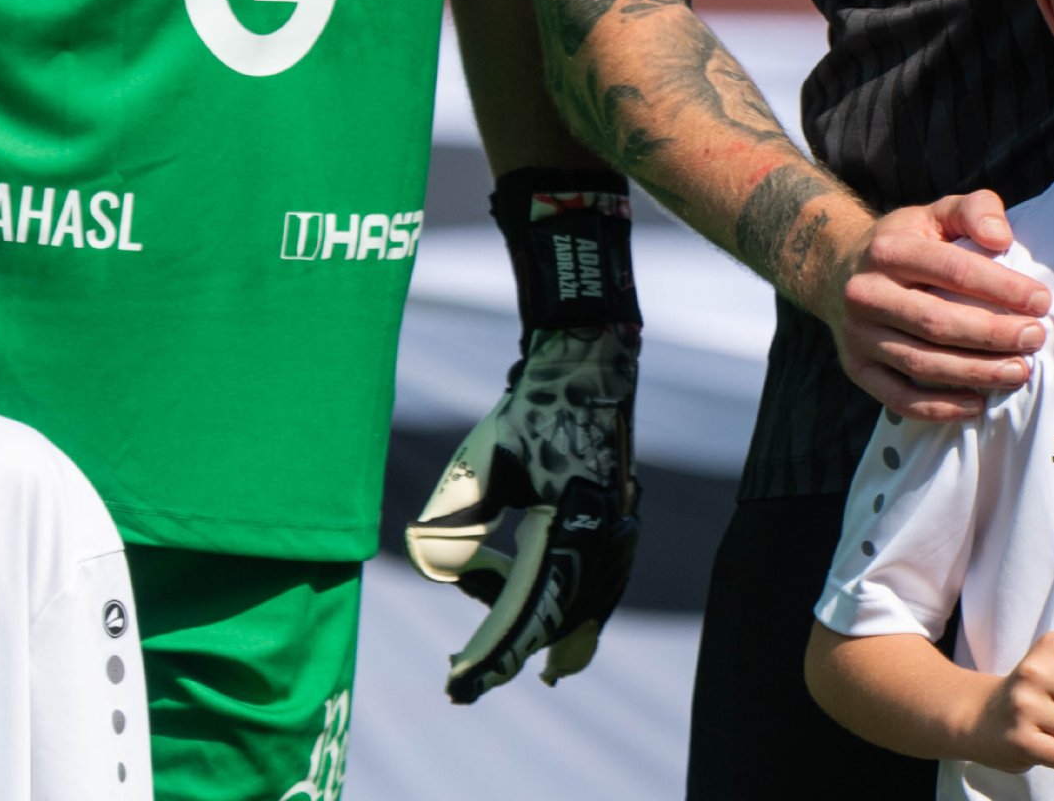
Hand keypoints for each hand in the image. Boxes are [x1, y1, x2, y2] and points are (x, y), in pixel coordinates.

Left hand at [405, 323, 641, 696]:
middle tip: (461, 681)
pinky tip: (567, 649)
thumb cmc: (533, 410)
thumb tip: (434, 567)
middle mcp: (605, 539)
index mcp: (572, 525)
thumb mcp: (481, 460)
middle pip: (556, 618)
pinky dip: (575, 622)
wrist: (588, 367)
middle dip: (511, 650)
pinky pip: (598, 593)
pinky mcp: (618, 529)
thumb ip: (455, 519)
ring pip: (583, 611)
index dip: (490, 653)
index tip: (457, 686)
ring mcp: (619, 536)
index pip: (526, 609)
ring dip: (542, 635)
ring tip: (515, 670)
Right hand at [821, 188, 1050, 422]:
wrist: (839, 271)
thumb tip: (1001, 237)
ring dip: (975, 373)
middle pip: (936, 322)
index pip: (953, 270)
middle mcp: (866, 293)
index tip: (1041, 301)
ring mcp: (857, 335)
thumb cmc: (907, 242)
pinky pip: (899, 398)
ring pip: (921, 363)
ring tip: (1018, 372)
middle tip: (1035, 338)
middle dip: (993, 334)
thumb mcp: (937, 213)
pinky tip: (978, 403)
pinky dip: (940, 407)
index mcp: (888, 250)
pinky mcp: (856, 368)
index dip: (1001, 287)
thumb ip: (975, 210)